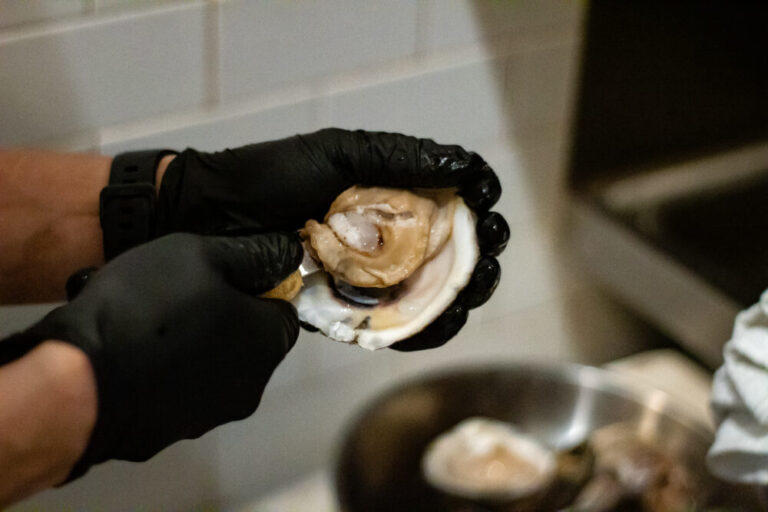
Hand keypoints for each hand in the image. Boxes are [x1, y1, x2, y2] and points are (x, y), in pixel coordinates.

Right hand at [1, 232, 301, 478]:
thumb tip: (287, 254)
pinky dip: (160, 368)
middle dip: (217, 312)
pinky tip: (125, 347)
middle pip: (245, 338)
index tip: (219, 272)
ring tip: (138, 314)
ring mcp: (210, 415)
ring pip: (207, 363)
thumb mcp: (201, 254)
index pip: (283, 309)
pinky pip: (173, 387)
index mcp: (268, 343)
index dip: (256, 286)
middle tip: (172, 289)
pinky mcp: (169, 432)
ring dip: (185, 339)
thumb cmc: (150, 307)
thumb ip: (252, 255)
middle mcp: (251, 387)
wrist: (80, 383)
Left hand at [156, 128, 508, 350]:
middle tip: (486, 251)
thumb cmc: (271, 177)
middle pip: (454, 249)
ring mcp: (372, 273)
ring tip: (471, 292)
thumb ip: (397, 158)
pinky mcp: (351, 307)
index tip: (485, 202)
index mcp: (391, 191)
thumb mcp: (338, 154)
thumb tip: (463, 164)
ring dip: (463, 295)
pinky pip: (398, 324)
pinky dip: (425, 329)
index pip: (453, 200)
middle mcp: (389, 233)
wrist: (212, 219)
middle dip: (481, 251)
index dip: (479, 201)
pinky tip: (442, 322)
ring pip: (435, 292)